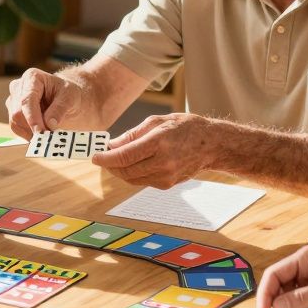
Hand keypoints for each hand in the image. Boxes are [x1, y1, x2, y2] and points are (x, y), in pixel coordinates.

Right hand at [5, 68, 84, 137]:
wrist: (64, 99)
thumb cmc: (67, 94)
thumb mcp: (70, 98)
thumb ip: (60, 109)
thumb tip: (50, 123)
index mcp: (32, 77)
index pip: (27, 100)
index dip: (32, 117)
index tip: (41, 132)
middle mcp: (18, 87)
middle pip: (17, 112)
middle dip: (32, 127)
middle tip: (48, 137)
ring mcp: (13, 100)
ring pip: (15, 122)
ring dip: (30, 132)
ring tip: (47, 135)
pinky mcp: (13, 112)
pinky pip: (16, 128)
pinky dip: (28, 134)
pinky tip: (40, 134)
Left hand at [91, 113, 210, 188]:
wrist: (211, 144)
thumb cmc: (184, 127)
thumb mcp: (157, 122)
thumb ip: (132, 135)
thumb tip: (111, 145)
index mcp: (158, 143)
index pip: (124, 156)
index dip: (105, 158)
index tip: (95, 156)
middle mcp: (162, 162)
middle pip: (125, 170)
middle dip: (109, 165)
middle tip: (102, 157)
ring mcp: (166, 176)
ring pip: (131, 178)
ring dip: (119, 170)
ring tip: (115, 160)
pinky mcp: (167, 184)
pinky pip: (142, 181)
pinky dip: (133, 173)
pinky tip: (133, 164)